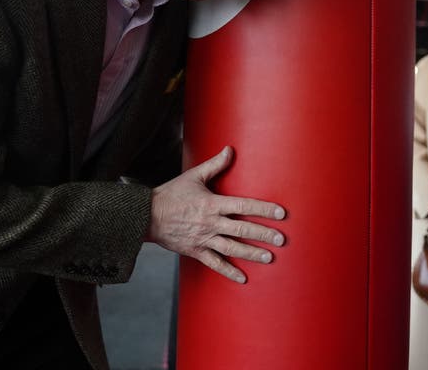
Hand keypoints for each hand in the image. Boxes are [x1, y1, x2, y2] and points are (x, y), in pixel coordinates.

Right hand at [146, 146, 285, 282]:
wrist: (146, 216)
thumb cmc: (171, 194)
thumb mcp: (193, 176)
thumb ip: (215, 164)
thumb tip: (230, 149)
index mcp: (212, 204)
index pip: (244, 206)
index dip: (263, 209)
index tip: (281, 214)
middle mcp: (210, 223)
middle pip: (242, 230)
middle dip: (264, 235)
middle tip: (281, 240)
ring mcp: (203, 239)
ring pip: (232, 248)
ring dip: (251, 254)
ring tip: (269, 257)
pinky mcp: (195, 251)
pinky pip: (215, 263)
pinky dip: (229, 271)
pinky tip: (243, 278)